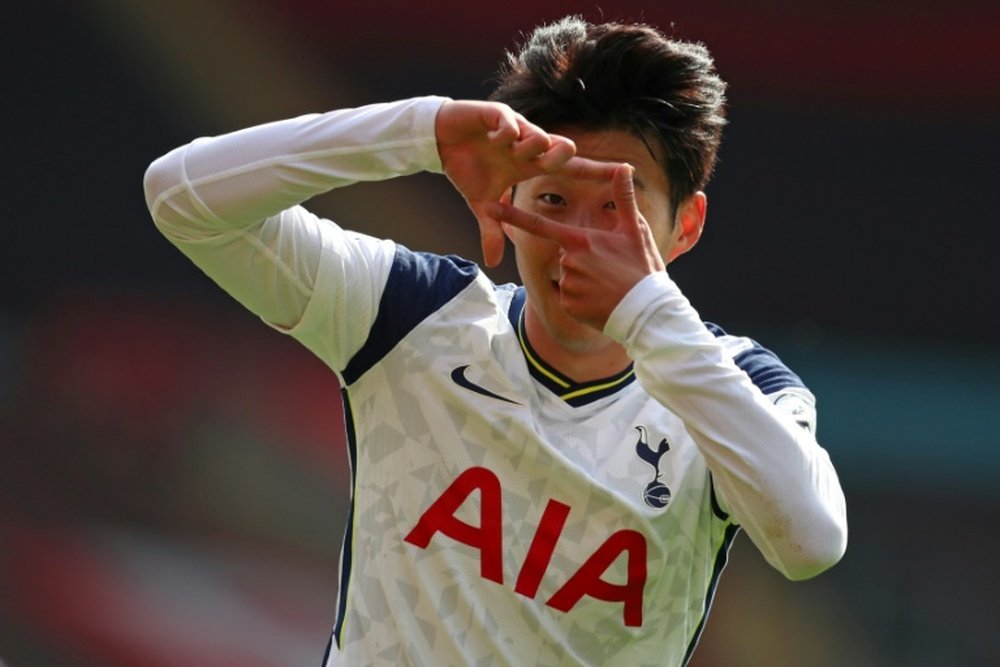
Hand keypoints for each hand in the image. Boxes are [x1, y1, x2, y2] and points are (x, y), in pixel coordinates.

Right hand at [435, 100, 612, 266]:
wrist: (441, 141)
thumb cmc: (466, 168)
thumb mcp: (480, 204)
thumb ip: (492, 230)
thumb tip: (493, 263)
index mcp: (530, 164)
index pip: (570, 168)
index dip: (595, 171)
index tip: (623, 172)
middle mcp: (529, 145)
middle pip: (561, 148)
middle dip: (559, 156)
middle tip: (544, 165)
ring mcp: (514, 129)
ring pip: (538, 135)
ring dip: (530, 145)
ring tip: (510, 150)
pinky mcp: (496, 115)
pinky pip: (510, 122)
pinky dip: (508, 132)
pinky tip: (499, 139)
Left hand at [487, 164, 665, 329]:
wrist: (648, 311)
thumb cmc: (642, 268)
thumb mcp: (634, 231)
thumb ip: (624, 198)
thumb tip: (624, 167)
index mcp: (580, 240)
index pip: (540, 225)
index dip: (513, 216)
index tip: (490, 207)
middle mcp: (568, 261)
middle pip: (564, 256)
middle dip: (582, 261)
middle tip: (608, 270)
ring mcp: (567, 284)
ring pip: (566, 278)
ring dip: (583, 281)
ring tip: (607, 286)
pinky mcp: (568, 306)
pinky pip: (568, 298)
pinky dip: (582, 300)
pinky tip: (601, 301)